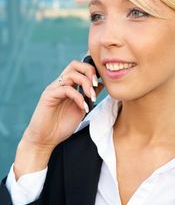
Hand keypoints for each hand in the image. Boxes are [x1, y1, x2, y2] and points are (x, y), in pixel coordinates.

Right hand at [14, 60, 103, 177]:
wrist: (45, 139)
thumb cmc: (62, 125)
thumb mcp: (81, 109)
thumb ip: (88, 96)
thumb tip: (100, 84)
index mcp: (68, 85)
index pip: (79, 68)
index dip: (92, 71)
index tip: (100, 82)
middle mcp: (60, 84)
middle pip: (75, 64)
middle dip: (89, 71)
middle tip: (95, 85)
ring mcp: (54, 89)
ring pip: (71, 74)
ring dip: (85, 84)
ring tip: (92, 97)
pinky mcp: (49, 96)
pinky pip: (66, 89)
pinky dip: (78, 97)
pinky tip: (84, 107)